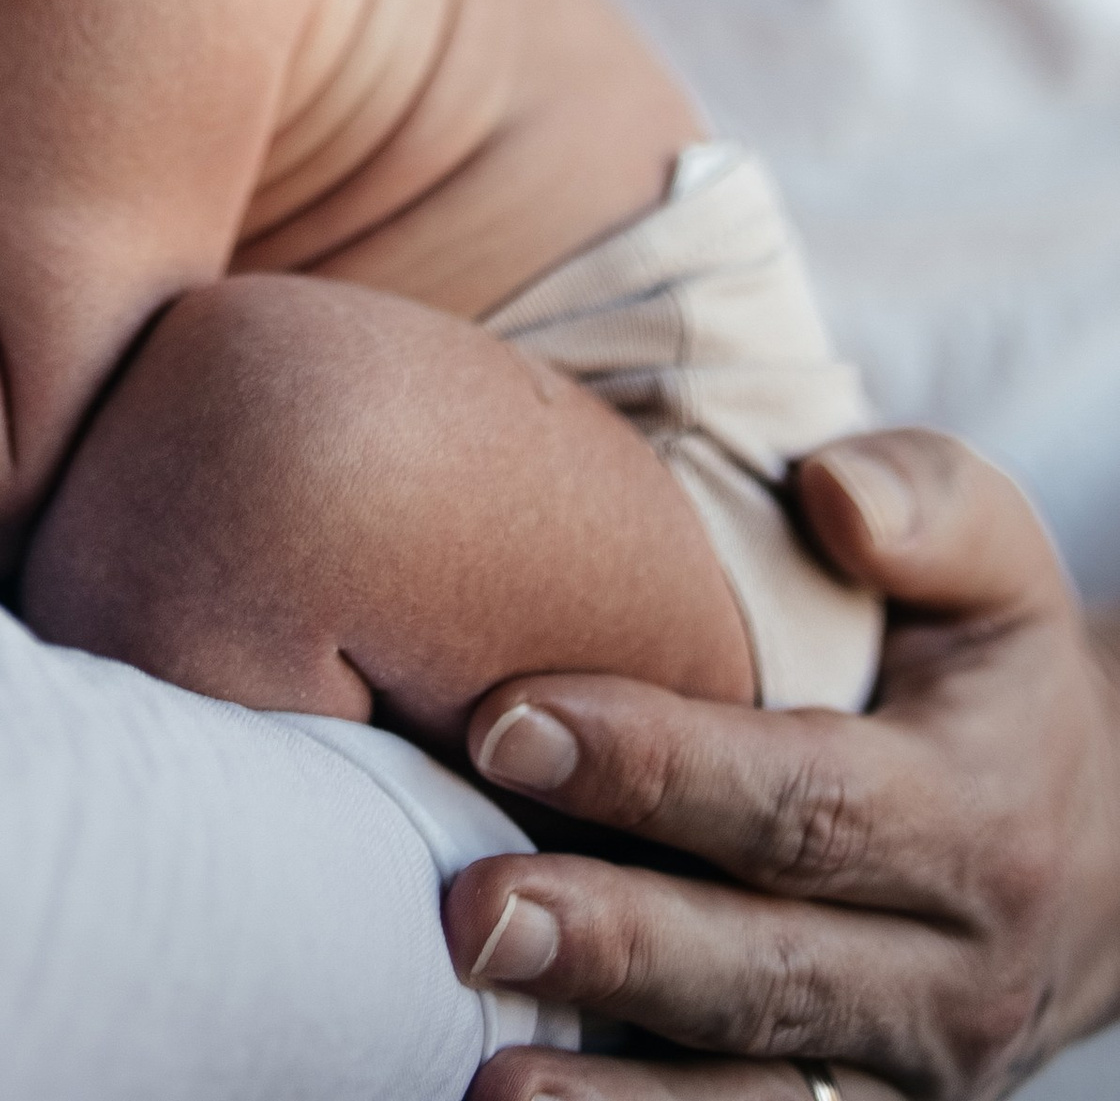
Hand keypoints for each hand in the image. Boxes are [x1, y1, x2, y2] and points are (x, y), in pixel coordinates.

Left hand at [444, 430, 1119, 1100]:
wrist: (1101, 856)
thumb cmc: (992, 673)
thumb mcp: (1000, 567)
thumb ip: (928, 505)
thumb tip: (833, 491)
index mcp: (976, 819)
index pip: (805, 797)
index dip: (657, 766)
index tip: (510, 720)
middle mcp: (949, 972)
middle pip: (772, 968)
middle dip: (618, 941)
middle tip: (473, 909)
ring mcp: (909, 1075)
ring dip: (619, 1097)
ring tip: (487, 1076)